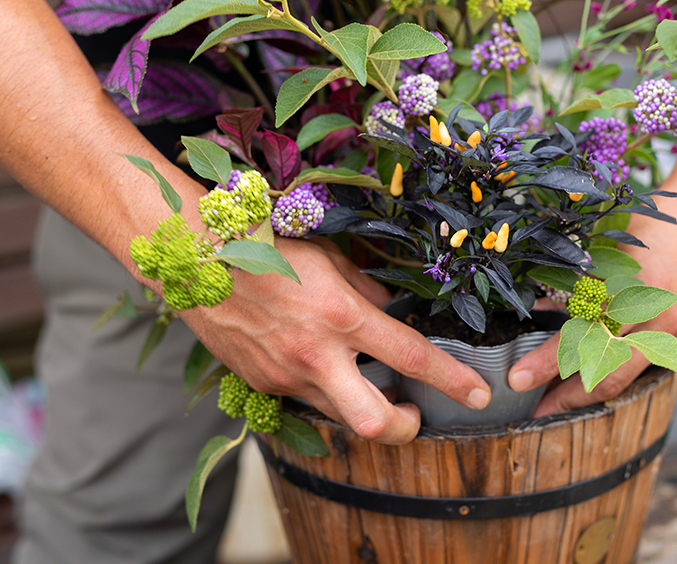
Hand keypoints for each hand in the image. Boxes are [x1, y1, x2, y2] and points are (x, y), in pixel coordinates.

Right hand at [180, 237, 490, 443]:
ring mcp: (287, 376)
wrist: (197, 264)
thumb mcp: (331, 257)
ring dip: (364, 408)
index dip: (451, 380)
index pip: (411, 356)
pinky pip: (306, 399)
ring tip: (369, 382)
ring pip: (340, 417)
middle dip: (406, 428)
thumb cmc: (269, 249)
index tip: (478, 395)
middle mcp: (317, 354)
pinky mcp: (264, 385)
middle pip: (374, 422)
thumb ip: (367, 290)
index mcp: (342, 315)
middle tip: (416, 412)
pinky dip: (324, 389)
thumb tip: (394, 311)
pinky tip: (319, 363)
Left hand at [508, 165, 676, 416]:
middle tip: (534, 409)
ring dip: (590, 392)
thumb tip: (540, 306)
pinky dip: (618, 373)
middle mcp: (660, 317)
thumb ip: (580, 281)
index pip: (581, 337)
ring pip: (627, 377)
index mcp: (638, 289)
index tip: (518, 378)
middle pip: (607, 372)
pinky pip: (646, 364)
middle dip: (567, 396)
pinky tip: (593, 379)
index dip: (547, 360)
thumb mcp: (612, 246)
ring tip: (557, 402)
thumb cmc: (660, 221)